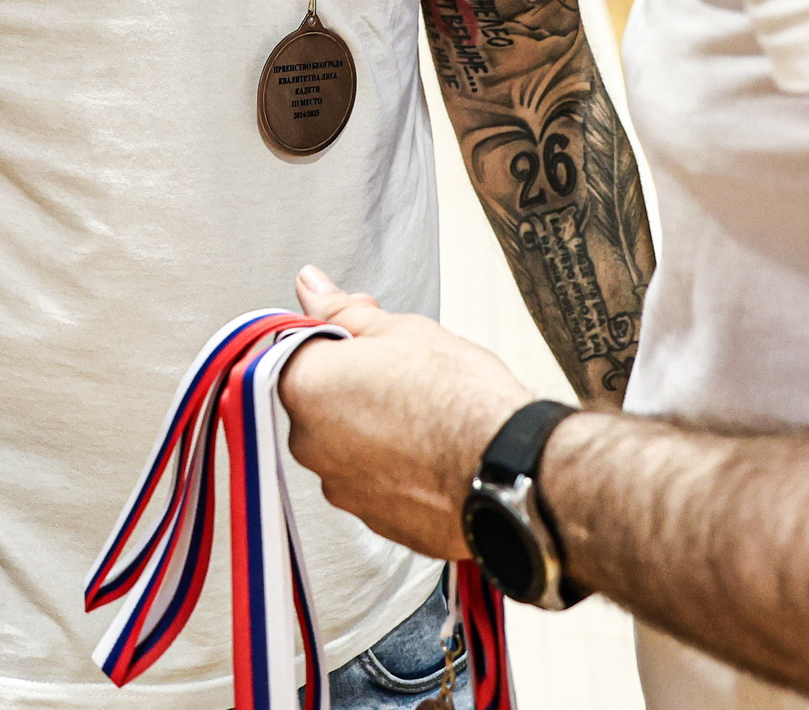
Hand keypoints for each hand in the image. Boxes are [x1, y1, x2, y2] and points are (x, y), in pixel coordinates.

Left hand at [277, 266, 533, 560]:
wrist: (507, 469)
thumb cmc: (458, 399)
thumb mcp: (400, 330)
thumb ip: (343, 311)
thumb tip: (312, 288)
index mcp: (305, 388)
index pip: (300, 348)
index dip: (340, 333)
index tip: (366, 328)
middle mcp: (311, 444)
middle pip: (323, 398)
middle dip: (355, 379)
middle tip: (403, 367)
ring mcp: (342, 487)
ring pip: (348, 442)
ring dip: (375, 424)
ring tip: (425, 411)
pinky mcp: (375, 520)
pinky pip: (376, 480)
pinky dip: (396, 464)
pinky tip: (430, 447)